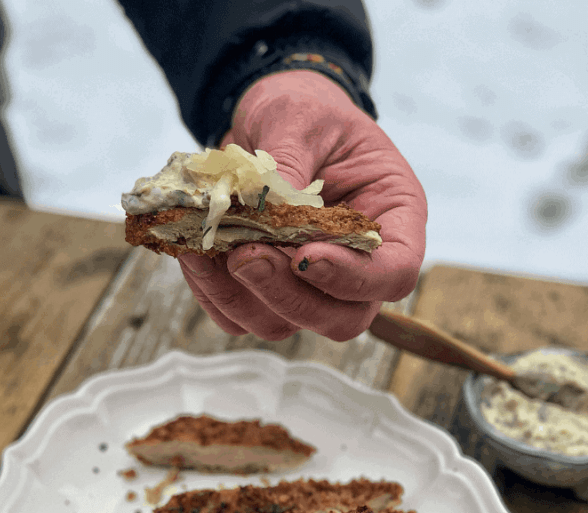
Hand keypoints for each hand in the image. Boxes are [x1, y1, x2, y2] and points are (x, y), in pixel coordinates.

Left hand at [178, 70, 426, 340]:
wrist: (271, 121)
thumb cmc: (305, 113)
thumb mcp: (300, 119)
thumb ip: (288, 164)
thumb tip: (264, 207)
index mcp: (392, 219)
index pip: (393, 274)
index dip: (353, 279)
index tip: (304, 254)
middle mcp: (357, 265)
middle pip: (341, 318)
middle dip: (290, 298)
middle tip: (246, 255)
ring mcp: (311, 286)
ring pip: (285, 325)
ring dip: (242, 298)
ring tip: (209, 249)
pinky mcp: (265, 290)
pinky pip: (239, 316)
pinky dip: (213, 294)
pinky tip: (194, 255)